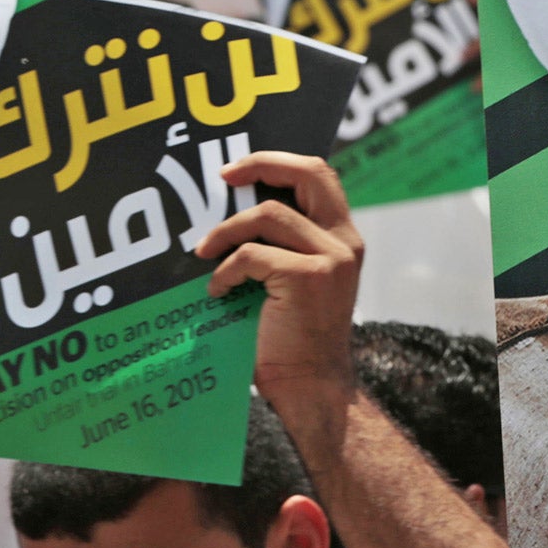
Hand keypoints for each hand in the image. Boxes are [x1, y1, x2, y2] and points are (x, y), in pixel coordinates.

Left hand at [195, 151, 362, 426]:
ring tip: (204, 254)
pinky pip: (251, 255)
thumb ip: (282, 243)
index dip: (277, 162)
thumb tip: (232, 210)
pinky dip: (225, 272)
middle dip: (260, 164)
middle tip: (222, 177)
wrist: (307, 385)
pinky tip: (218, 292)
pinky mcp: (308, 277)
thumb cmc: (290, 337)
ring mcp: (330, 258)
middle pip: (308, 172)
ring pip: (267, 214)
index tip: (235, 172)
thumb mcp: (294, 278)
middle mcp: (343, 241)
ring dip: (225, 233)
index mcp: (342, 237)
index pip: (319, 174)